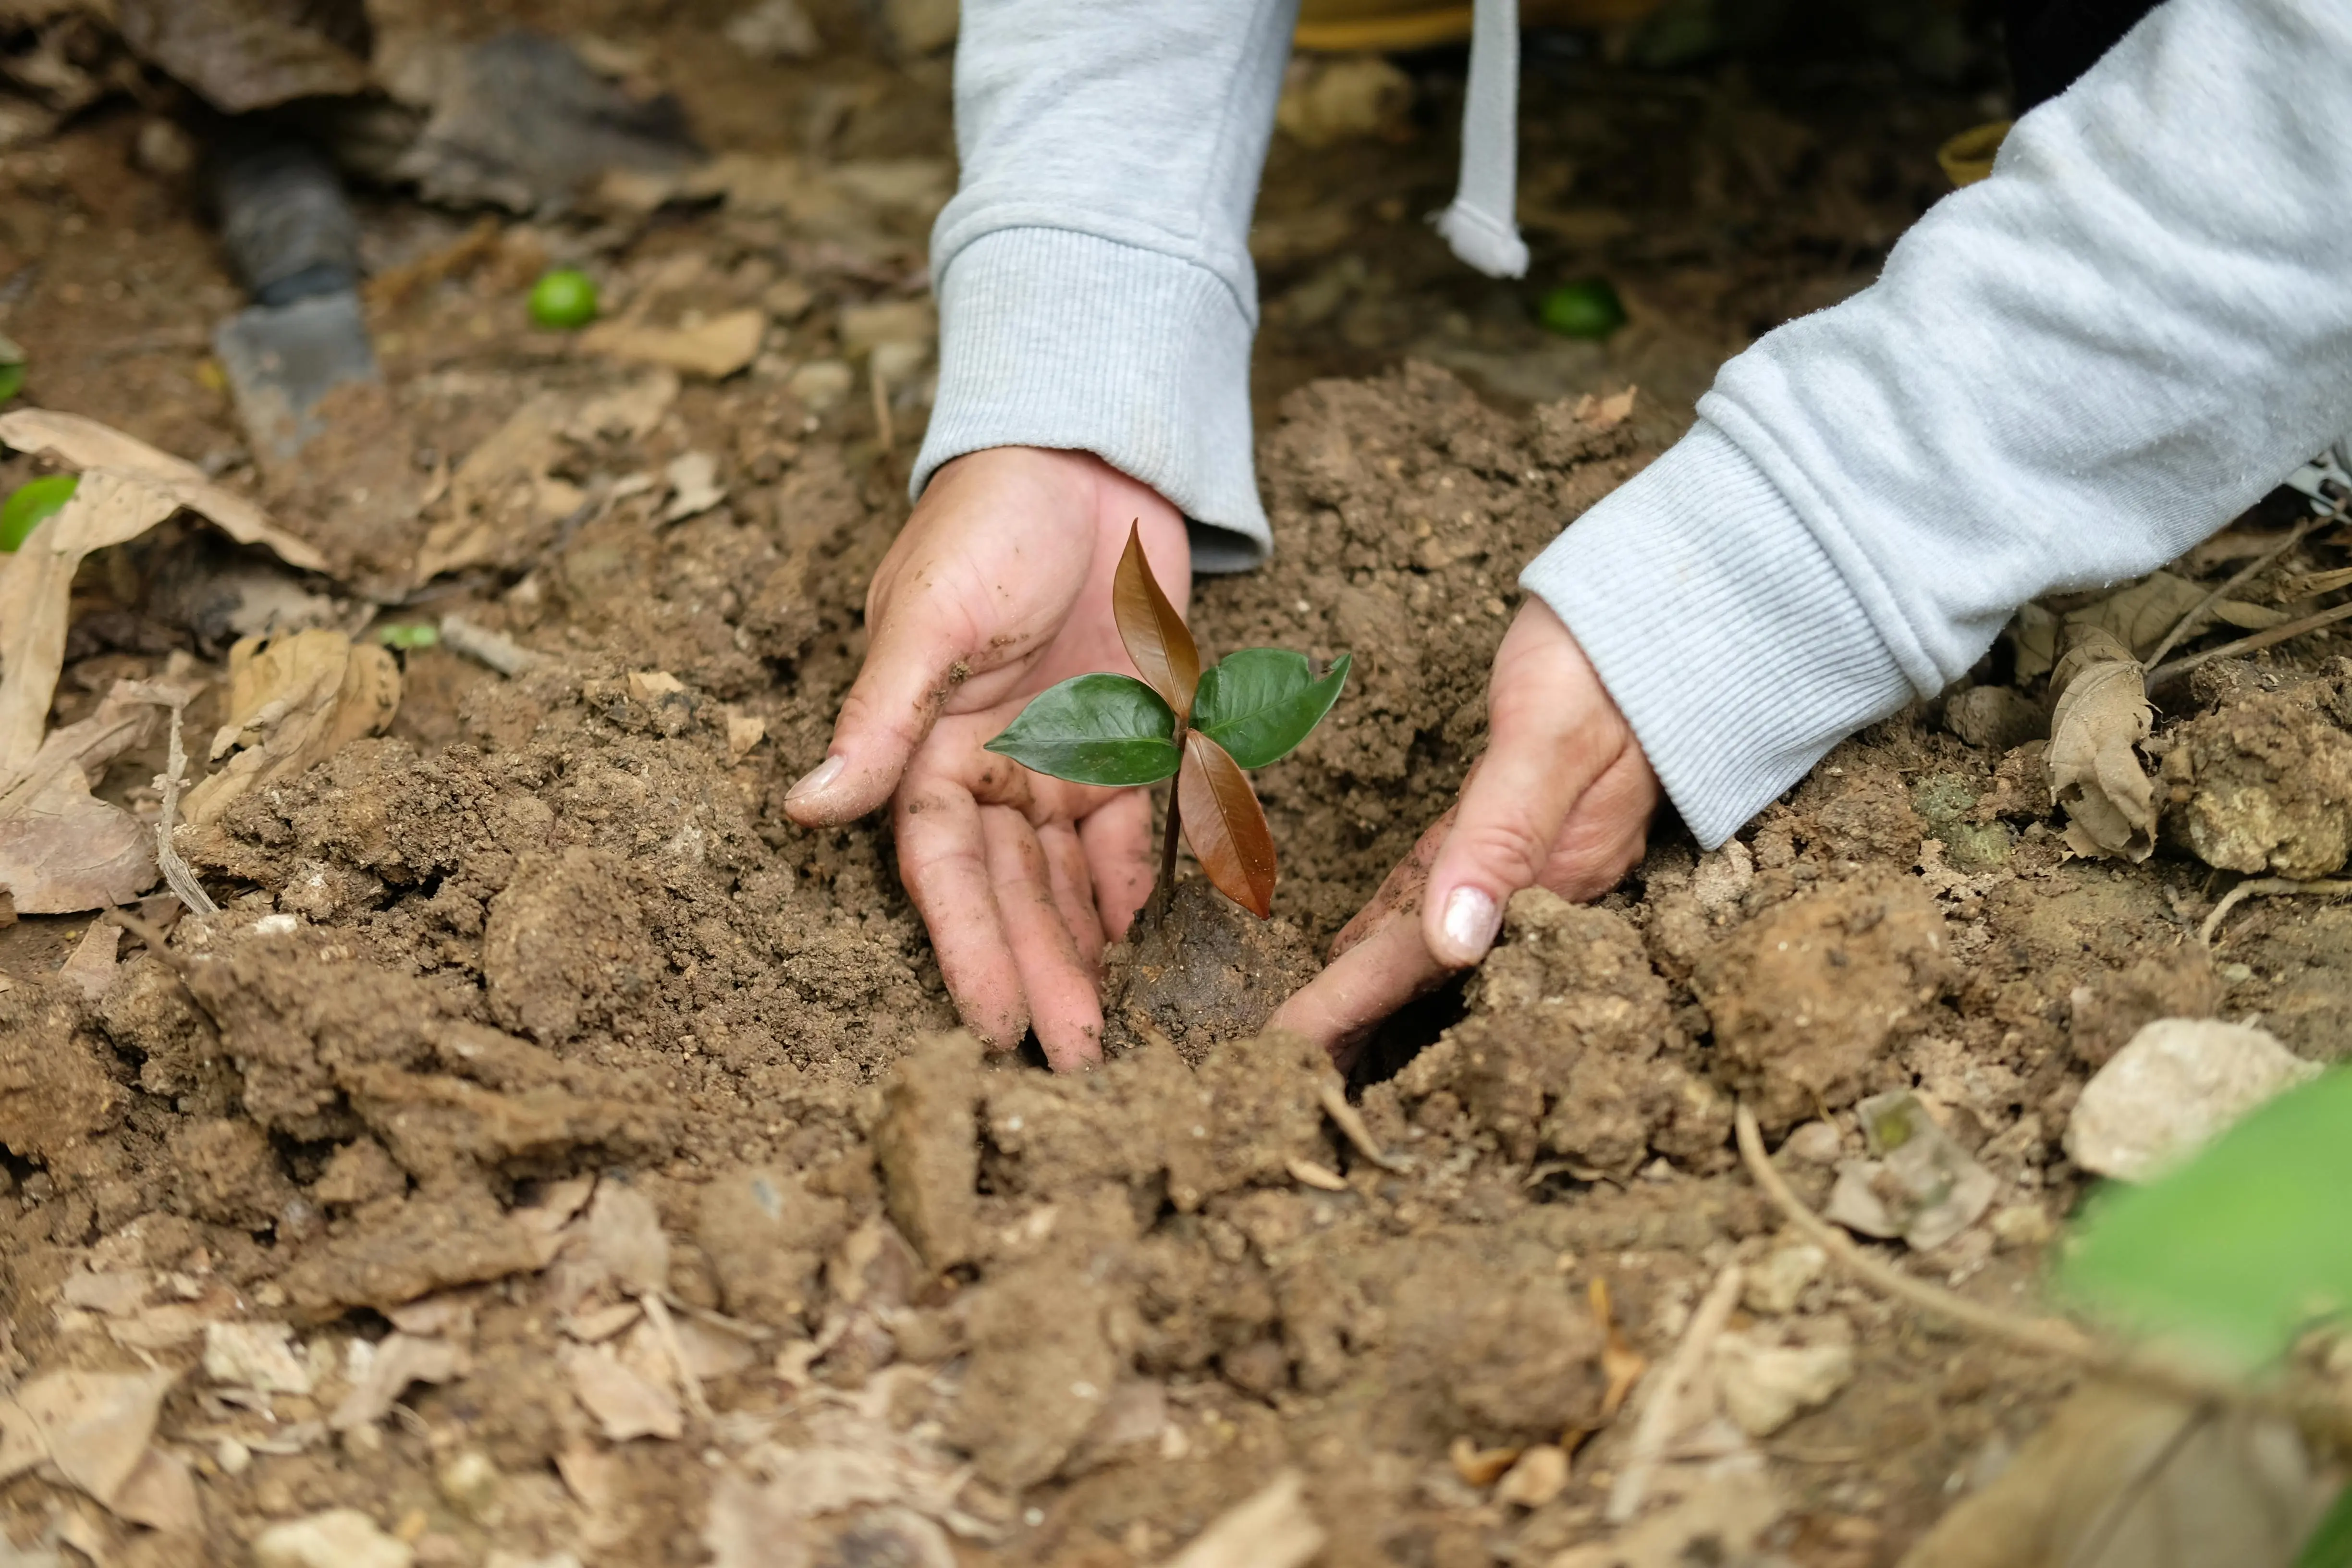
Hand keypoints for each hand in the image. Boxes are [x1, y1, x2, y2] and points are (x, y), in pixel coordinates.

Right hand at [782, 447, 1188, 1069]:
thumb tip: (805, 807)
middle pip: (1013, 893)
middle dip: (1039, 975)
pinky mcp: (1131, 744)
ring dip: (1087, 952)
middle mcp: (992, 771)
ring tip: (1108, 1033)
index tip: (994, 1027)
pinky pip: (1134, 834)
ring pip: (1071, 881)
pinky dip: (1138, 885)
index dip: (968, 949)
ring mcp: (1063, 763)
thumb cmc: (990, 523)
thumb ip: (881, 719)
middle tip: (1071, 1064)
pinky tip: (1148, 942)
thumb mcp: (931, 615)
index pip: (943, 872)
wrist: (1086, 456)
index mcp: (928, 749)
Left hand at [1270, 599, 1659, 1065]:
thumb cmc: (1603, 667)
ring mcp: (1532, 858)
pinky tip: (1361, 942)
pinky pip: (1441, 887)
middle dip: (1353, 1022)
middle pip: (1421, 971)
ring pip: (1427, 935)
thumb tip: (1455, 943)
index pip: (1421, 962)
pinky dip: (1395, 920)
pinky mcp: (1518, 823)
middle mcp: (1537, 887)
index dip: (1347, 1009)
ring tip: (1311, 1031)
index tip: (1283, 1054)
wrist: (1673, 613)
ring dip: (1369, 983)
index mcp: (1542, 882)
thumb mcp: (1548, 743)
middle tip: (1281, 1074)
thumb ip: (1502, 838)